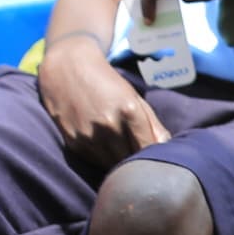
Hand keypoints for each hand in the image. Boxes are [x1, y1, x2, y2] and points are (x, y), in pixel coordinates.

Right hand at [37, 37, 169, 165]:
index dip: (154, 156)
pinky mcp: (73, 143)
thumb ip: (153, 124)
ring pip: (112, 165)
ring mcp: (89, 136)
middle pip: (131, 160)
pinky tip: (103, 144)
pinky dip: (102, 158)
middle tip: (139, 155)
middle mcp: (108, 125)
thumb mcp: (135, 98)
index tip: (157, 157)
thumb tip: (166, 147)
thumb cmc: (107, 82)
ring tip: (121, 149)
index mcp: (129, 111)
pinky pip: (95, 161)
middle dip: (137, 160)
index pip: (148, 148)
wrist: (67, 68)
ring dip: (120, 162)